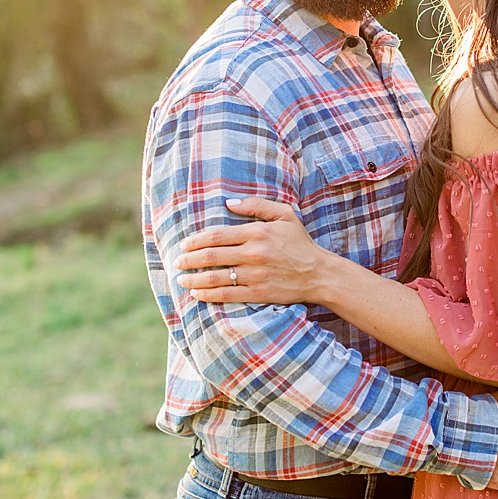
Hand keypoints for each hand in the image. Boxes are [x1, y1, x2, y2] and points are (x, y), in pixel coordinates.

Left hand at [176, 196, 329, 306]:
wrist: (319, 273)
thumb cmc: (300, 243)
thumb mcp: (285, 215)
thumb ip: (257, 205)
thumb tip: (229, 203)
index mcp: (258, 232)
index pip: (217, 235)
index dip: (196, 240)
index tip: (184, 244)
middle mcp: (254, 253)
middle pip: (211, 256)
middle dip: (189, 260)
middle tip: (177, 262)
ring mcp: (255, 275)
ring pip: (215, 277)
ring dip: (194, 279)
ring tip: (182, 280)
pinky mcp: (258, 293)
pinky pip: (227, 295)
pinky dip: (208, 295)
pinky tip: (197, 295)